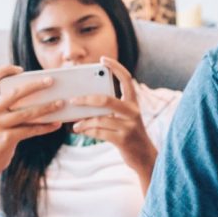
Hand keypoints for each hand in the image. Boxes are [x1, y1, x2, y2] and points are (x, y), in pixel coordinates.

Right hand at [0, 65, 64, 174]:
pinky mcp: (6, 139)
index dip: (4, 70)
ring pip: (27, 113)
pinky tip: (57, 124)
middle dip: (35, 85)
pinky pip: (31, 130)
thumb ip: (8, 106)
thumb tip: (41, 94)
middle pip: (15, 93)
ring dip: (46, 107)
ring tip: (60, 103)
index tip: (20, 69)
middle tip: (50, 81)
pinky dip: (45, 127)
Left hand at [70, 57, 156, 180]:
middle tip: (73, 100)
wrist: (144, 157)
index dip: (115, 67)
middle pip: (106, 99)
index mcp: (133, 103)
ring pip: (99, 119)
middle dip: (86, 99)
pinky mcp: (123, 139)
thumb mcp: (125, 119)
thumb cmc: (129, 134)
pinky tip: (80, 130)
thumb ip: (110, 110)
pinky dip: (87, 131)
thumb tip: (85, 103)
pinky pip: (99, 132)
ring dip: (83, 121)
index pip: (126, 79)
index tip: (103, 59)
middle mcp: (133, 112)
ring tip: (75, 123)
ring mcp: (128, 126)